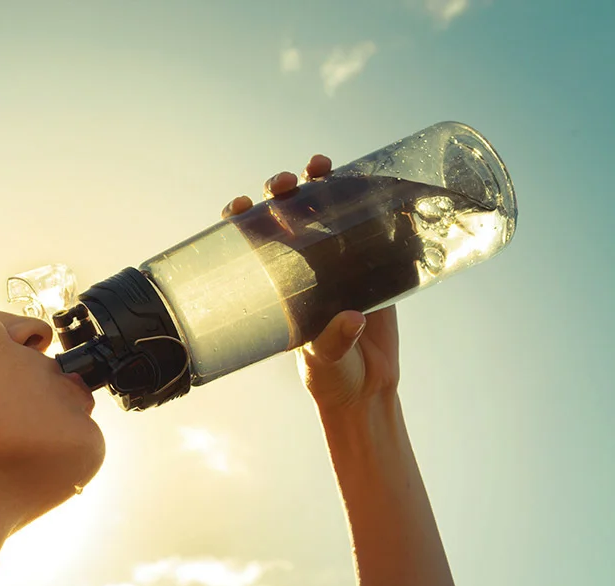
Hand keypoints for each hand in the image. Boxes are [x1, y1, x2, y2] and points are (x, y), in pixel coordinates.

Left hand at [221, 154, 399, 411]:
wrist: (368, 389)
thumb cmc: (332, 377)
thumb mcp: (325, 361)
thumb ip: (334, 341)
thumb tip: (351, 319)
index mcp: (278, 286)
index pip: (251, 243)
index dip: (241, 220)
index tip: (240, 207)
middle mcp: (304, 267)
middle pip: (287, 217)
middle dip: (281, 192)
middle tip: (285, 185)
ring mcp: (338, 262)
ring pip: (325, 212)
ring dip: (320, 184)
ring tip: (319, 167)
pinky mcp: (373, 265)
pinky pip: (370, 226)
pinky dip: (369, 201)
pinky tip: (370, 179)